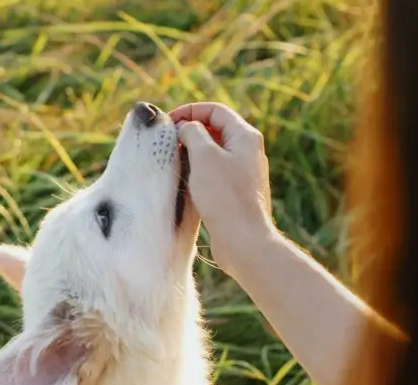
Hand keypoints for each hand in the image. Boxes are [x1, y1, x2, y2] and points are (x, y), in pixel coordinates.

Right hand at [171, 102, 275, 276]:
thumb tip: (186, 128)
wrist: (243, 240)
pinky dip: (198, 172)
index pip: (215, 111)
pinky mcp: (236, 193)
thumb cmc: (225, 196)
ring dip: (192, 153)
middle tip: (168, 141)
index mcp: (245, 137)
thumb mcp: (204, 155)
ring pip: (214, 153)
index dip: (190, 111)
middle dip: (190, 132)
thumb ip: (193, 133)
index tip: (169, 121)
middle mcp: (248, 152)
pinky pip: (215, 173)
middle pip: (215, 130)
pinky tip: (185, 181)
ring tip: (174, 160)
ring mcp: (243, 174)